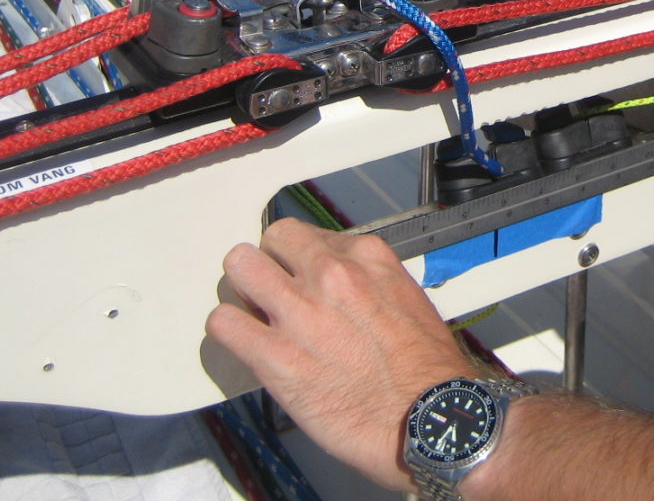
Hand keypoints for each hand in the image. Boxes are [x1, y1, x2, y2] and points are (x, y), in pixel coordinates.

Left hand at [206, 218, 474, 491]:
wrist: (429, 418)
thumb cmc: (425, 369)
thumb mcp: (407, 298)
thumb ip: (366, 282)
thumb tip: (335, 284)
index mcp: (366, 257)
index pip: (308, 235)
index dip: (300, 260)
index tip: (300, 278)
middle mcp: (330, 275)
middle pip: (270, 240)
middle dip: (269, 264)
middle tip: (272, 291)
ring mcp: (300, 312)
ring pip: (239, 267)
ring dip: (242, 289)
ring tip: (253, 312)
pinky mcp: (275, 356)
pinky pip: (224, 323)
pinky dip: (229, 330)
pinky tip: (245, 343)